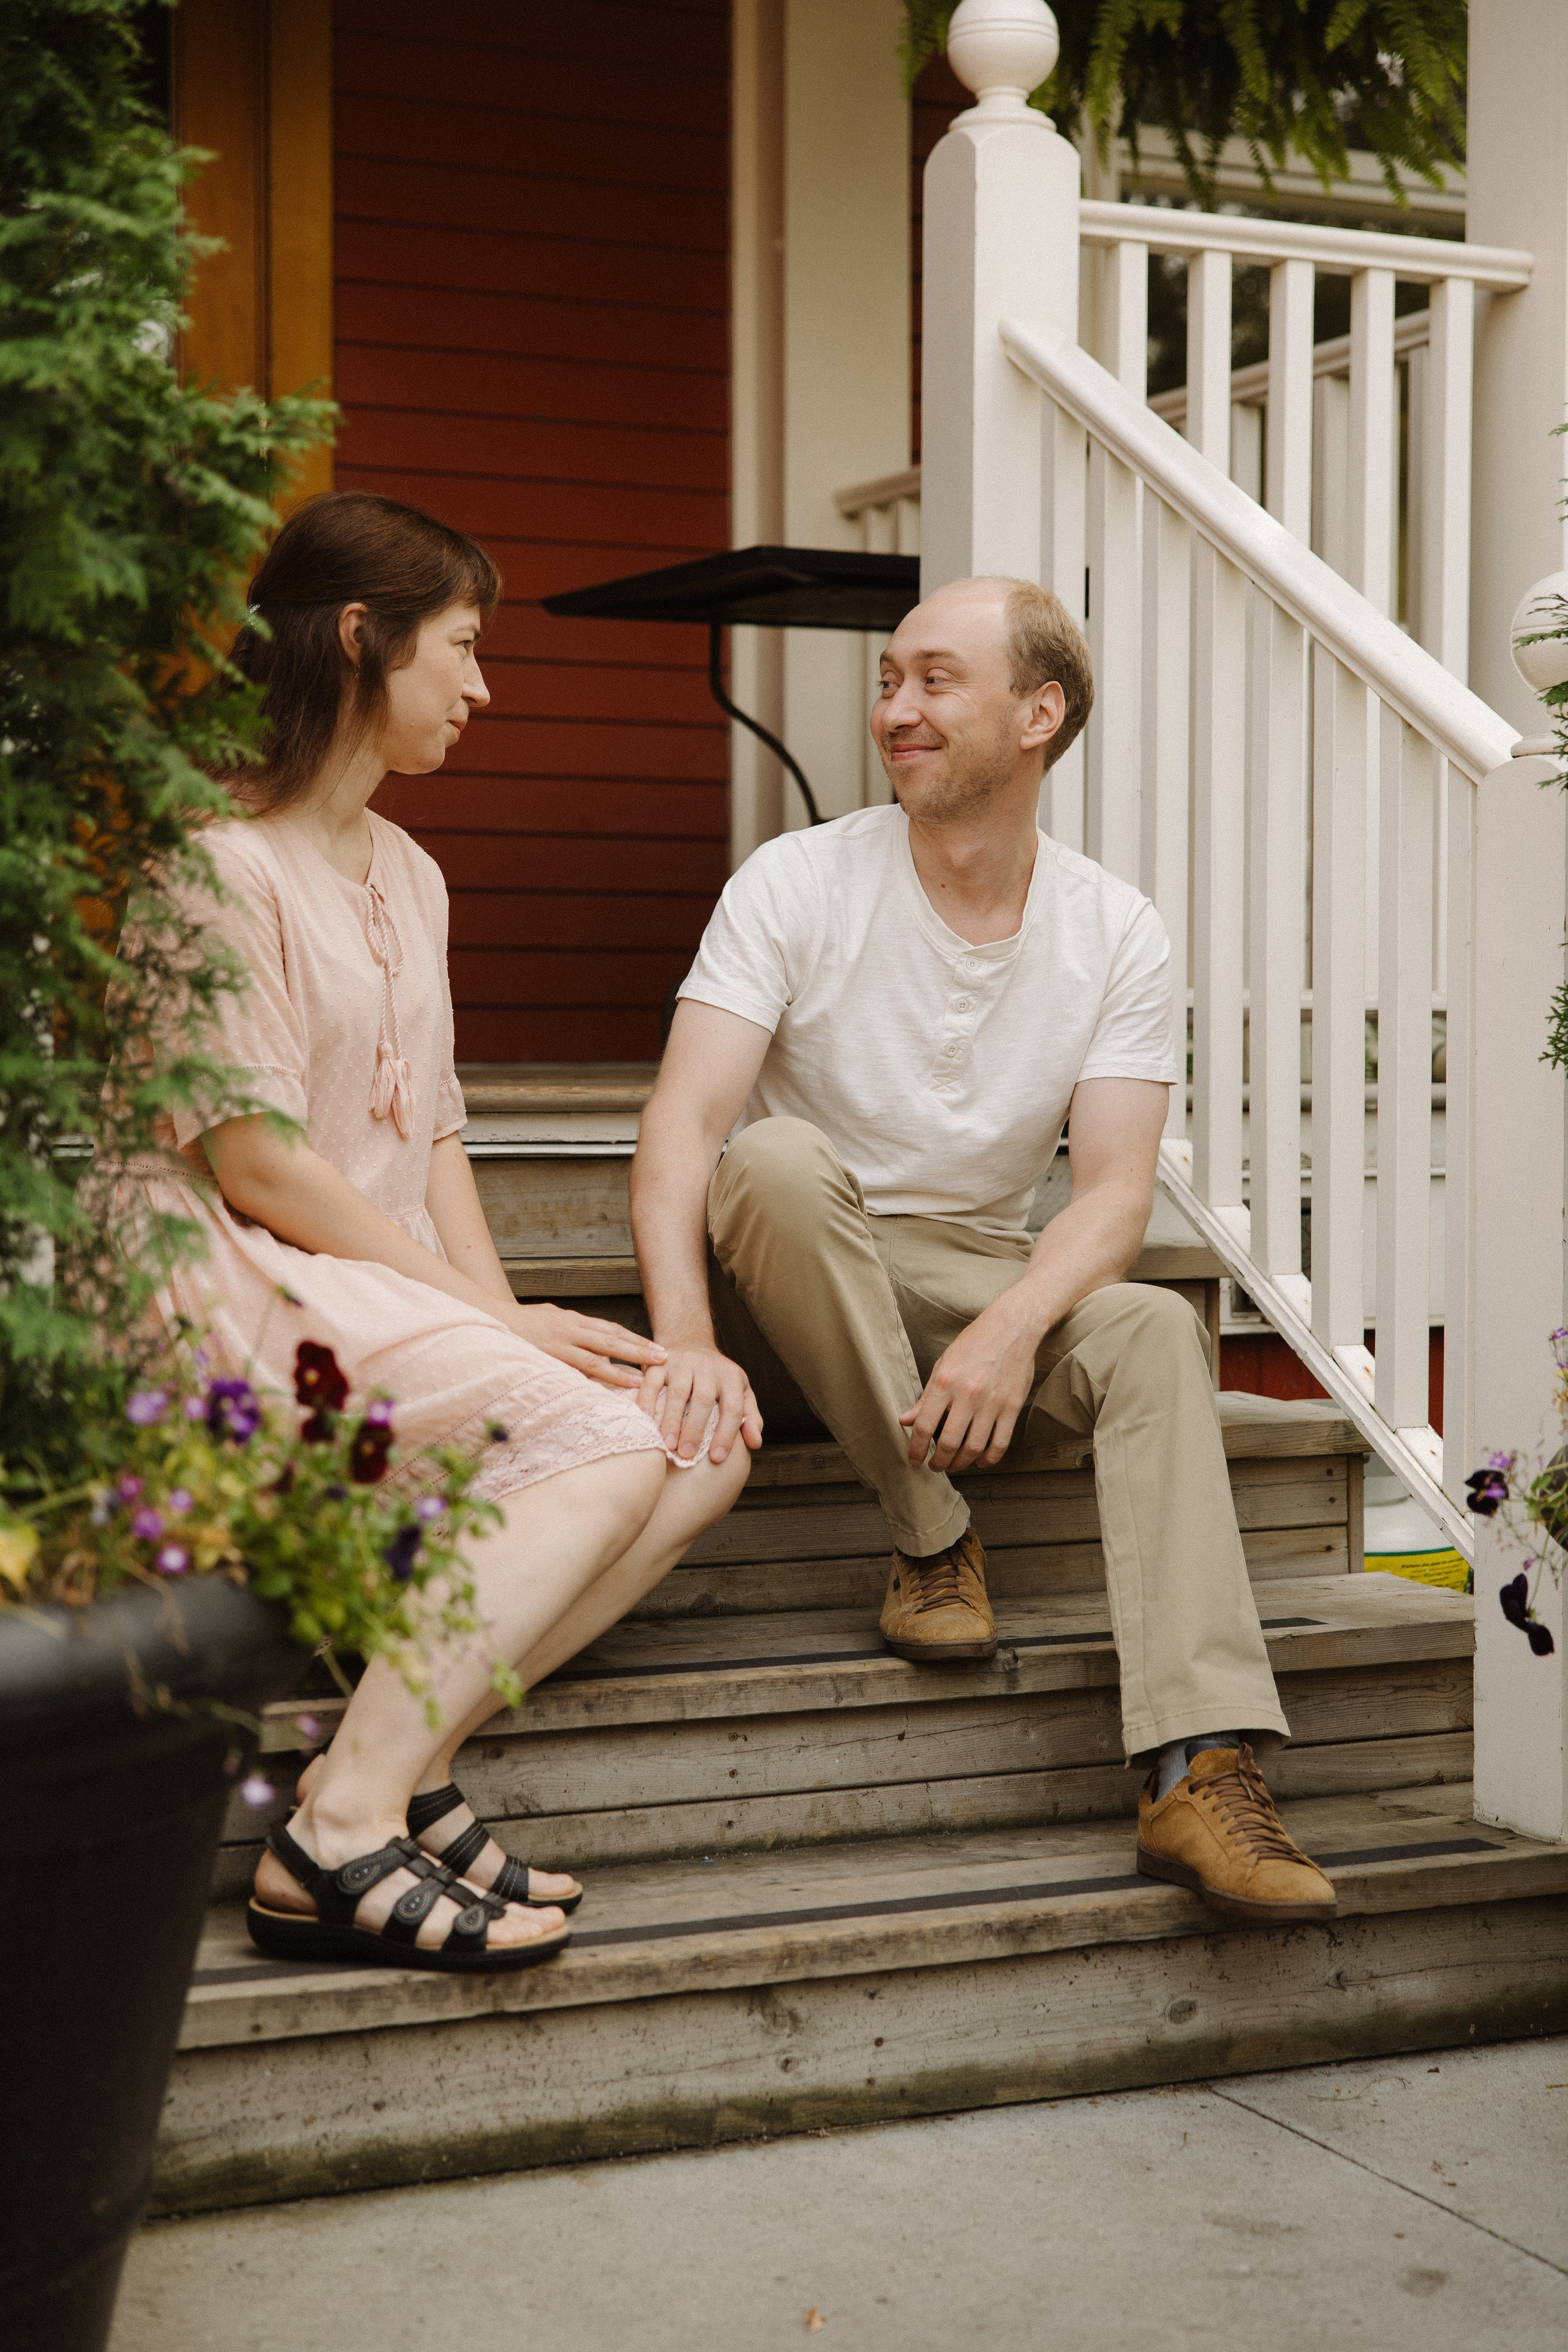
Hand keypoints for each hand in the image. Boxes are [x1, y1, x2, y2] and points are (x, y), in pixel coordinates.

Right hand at [508, 1302, 666, 1390]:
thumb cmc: (523, 1324)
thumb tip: (599, 1341)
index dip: (636, 1340)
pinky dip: (588, 1382)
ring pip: (593, 1359)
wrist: (488, 1322)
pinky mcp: (543, 1360)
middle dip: (637, 1351)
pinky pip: (570, 1373)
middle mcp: (568, 1330)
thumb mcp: (552, 1318)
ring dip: (619, 1371)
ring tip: (640, 1381)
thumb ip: (574, 1329)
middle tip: (663, 1360)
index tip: (657, 1349)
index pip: (611, 1330)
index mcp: (572, 1320)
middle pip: (610, 1341)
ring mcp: (555, 1346)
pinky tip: (603, 1392)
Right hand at [637, 1341, 762, 1464]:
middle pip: (703, 1400)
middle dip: (695, 1429)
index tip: (717, 1458)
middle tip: (687, 1455)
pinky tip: (645, 1421)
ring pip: (678, 1392)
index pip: (733, 1407)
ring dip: (672, 1420)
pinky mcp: (659, 1363)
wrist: (689, 1340)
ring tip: (667, 1445)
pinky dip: (647, 1401)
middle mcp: (708, 1367)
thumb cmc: (716, 1377)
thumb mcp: (740, 1390)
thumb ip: (749, 1417)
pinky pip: (651, 1382)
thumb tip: (756, 1444)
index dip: (726, 1434)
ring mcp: (682, 1363)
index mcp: (731, 1377)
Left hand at [898, 1294, 1044, 1473]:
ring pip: (974, 1447)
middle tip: (935, 1467)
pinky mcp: (1012, 1407)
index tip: (914, 1460)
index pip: (924, 1425)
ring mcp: (992, 1402)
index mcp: (945, 1382)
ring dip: (961, 1463)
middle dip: (939, 1462)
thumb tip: (905, 1420)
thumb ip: (925, 1397)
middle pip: (949, 1442)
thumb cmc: (974, 1344)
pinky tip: (980, 1461)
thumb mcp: (943, 1364)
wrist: (1012, 1328)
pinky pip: (1000, 1443)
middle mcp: (968, 1394)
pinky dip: (989, 1459)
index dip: (916, 1449)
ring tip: (954, 1465)